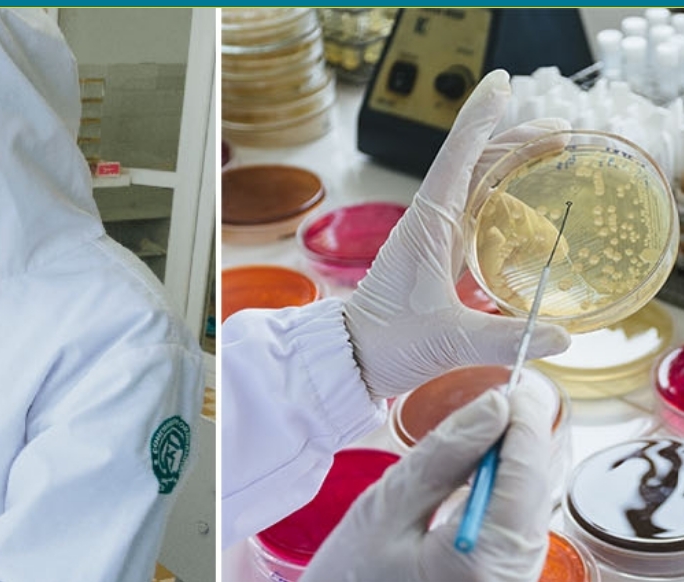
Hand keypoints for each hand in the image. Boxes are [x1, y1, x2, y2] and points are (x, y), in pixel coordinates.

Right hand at [303, 385, 557, 580]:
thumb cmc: (349, 578)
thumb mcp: (383, 510)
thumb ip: (441, 457)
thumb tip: (492, 407)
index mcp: (481, 559)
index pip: (524, 473)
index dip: (526, 421)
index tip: (520, 382)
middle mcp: (512, 575)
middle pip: (538, 488)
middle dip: (525, 437)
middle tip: (506, 394)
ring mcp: (514, 580)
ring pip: (534, 504)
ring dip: (516, 462)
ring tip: (489, 427)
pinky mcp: (507, 578)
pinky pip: (519, 524)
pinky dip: (506, 490)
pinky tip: (482, 470)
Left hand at [345, 70, 571, 399]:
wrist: (351, 359)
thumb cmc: (386, 342)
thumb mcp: (447, 339)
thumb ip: (503, 337)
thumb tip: (561, 336)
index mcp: (426, 226)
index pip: (457, 158)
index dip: (479, 118)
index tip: (500, 83)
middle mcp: (430, 224)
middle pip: (475, 165)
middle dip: (514, 142)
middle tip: (557, 132)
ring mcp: (434, 239)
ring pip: (477, 189)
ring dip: (513, 173)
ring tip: (552, 165)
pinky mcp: (439, 259)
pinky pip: (477, 219)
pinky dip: (507, 211)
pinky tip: (533, 222)